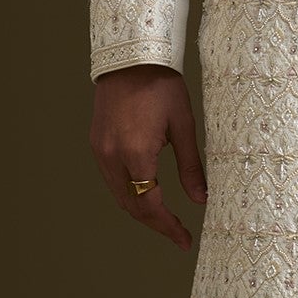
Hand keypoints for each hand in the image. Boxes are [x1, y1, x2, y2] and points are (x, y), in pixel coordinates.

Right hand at [89, 66, 207, 249]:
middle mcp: (113, 156)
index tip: (185, 240)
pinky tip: (146, 195)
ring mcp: (100, 151)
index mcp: (137, 153)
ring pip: (119, 195)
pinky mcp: (96, 144)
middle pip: (132, 206)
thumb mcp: (183, 125)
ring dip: (141, 211)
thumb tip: (200, 200)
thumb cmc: (161, 85)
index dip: (168, 226)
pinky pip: (112, 180)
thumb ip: (191, 166)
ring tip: (165, 220)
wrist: (129, 57)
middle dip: (156, 223)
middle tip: (178, 234)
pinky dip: (128, 194)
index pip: (151, 204)